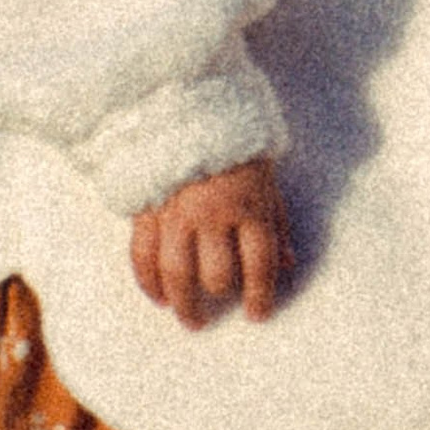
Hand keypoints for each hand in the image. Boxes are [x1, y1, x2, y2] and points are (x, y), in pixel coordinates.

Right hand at [130, 158, 292, 327]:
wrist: (189, 111)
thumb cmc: (236, 150)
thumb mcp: (267, 182)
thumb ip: (276, 225)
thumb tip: (287, 265)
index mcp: (248, 206)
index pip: (259, 264)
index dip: (260, 296)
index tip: (258, 314)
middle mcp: (212, 215)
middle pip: (217, 274)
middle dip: (221, 295)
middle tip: (219, 310)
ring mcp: (175, 214)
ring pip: (177, 273)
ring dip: (183, 304)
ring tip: (191, 319)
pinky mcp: (146, 211)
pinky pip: (143, 256)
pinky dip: (149, 283)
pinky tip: (160, 298)